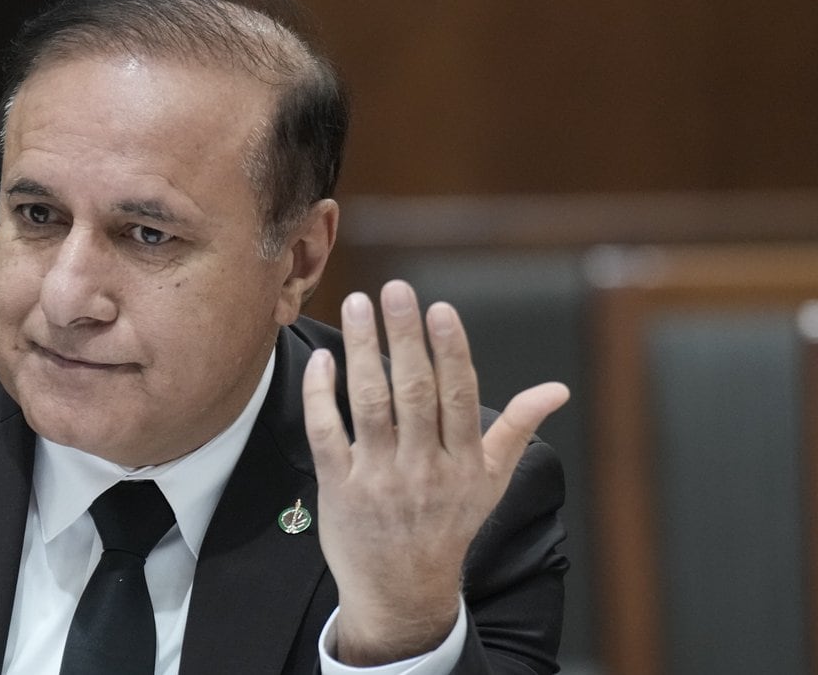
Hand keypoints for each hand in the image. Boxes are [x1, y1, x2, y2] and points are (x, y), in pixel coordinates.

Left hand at [302, 280, 568, 665]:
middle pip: (414, 392)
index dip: (450, 350)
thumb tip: (557, 390)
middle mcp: (423, 468)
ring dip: (364, 351)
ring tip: (357, 303)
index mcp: (463, 463)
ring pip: (370, 404)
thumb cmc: (446, 525)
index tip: (439, 309)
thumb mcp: (489, 483)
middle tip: (395, 289)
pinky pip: (327, 434)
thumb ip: (517, 429)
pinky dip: (322, 395)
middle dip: (405, 337)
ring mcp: (379, 478)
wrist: (402, 591)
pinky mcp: (339, 488)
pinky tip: (324, 359)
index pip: (458, 396)